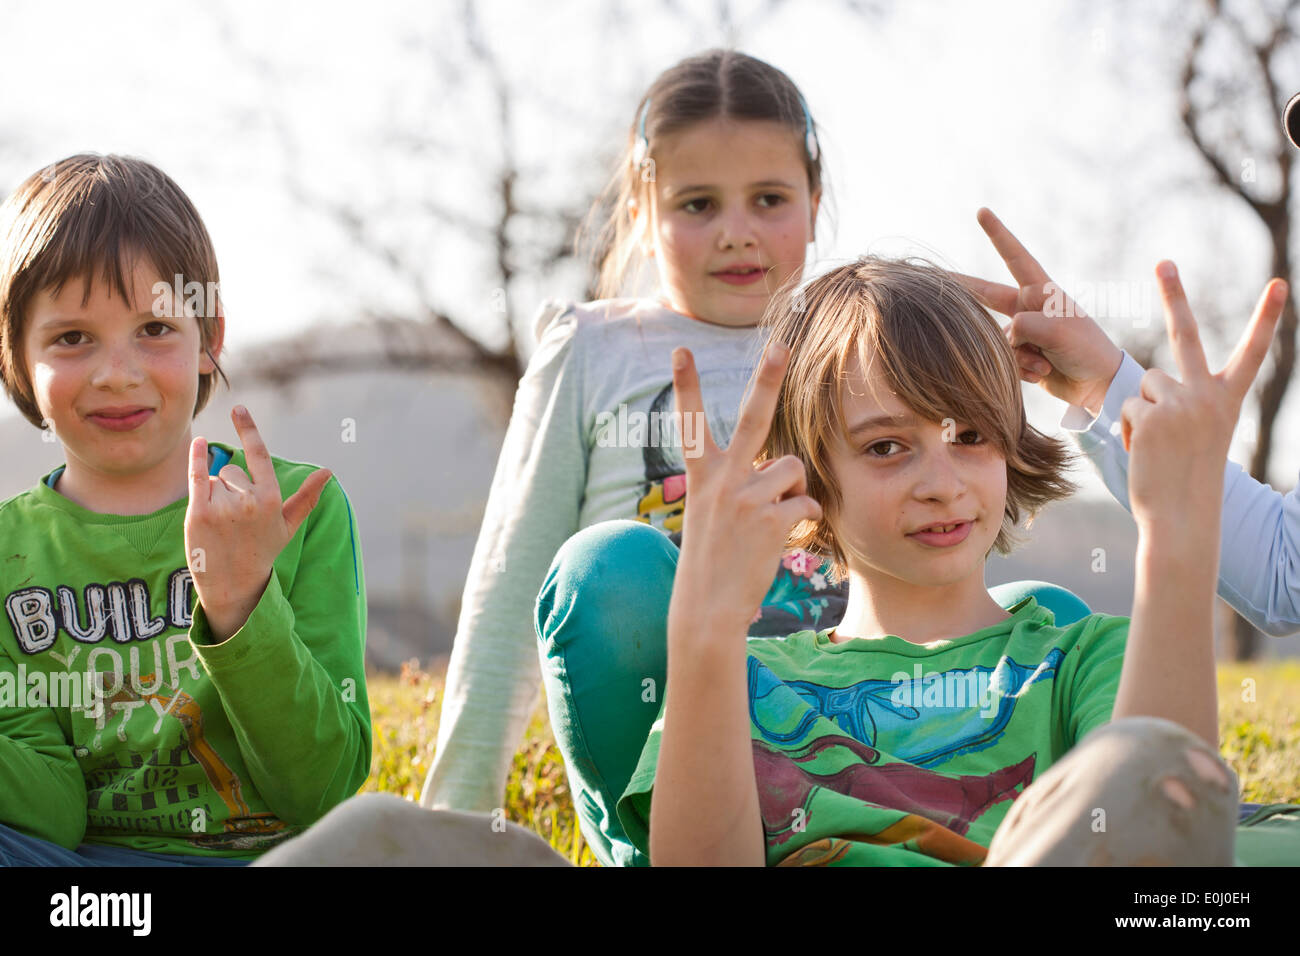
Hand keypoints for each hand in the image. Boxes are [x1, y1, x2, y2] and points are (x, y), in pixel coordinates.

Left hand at [185, 405, 332, 641]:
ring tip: (220, 524)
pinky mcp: (198, 514)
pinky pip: (196, 476)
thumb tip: (328, 472)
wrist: (233, 585)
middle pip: (231, 472)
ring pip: (214, 480)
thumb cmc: (262, 552)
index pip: (259, 456)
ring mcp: (222, 507)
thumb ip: (306, 497)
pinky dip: (196, 459)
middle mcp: (247, 500)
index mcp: (270, 499)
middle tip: (234, 520)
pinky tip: (197, 444)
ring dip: (214, 495)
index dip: (249, 430)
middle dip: (230, 488)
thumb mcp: (287, 525)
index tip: (239, 409)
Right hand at [668, 343, 821, 633]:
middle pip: (753, 417)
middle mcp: (722, 479)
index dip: (686, 386)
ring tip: (775, 518)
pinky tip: (784, 538)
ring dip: (794, 490)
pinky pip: (806, 504)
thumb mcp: (714, 515)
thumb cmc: (712, 563)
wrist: (707, 609)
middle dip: (767, 377)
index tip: (680, 351)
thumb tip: (784, 470)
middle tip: (781, 344)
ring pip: (793, 468)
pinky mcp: (771, 519)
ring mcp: (746, 497)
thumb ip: (741, 485)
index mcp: (702, 476)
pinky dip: (804, 519)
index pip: (692, 423)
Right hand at [954, 208, 1123, 415]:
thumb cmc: (1085, 349)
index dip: (997, 234)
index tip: (982, 212)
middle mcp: (1028, 307)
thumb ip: (1024, 326)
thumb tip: (1003, 334)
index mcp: (1040, 292)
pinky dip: (1020, 370)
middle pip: (985, 294)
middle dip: (961, 285)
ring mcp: (1023, 332)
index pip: (1014, 257)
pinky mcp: (1020, 355)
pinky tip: (1041, 373)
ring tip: (1045, 363)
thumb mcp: (1057, 331)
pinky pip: (1005, 360)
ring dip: (1019, 357)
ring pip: (997, 340)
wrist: (1098, 384)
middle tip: (933, 272)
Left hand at [1121, 262, 1286, 530]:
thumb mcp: (1195, 433)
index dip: (1265, 318)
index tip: (1279, 283)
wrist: (1182, 514)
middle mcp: (1209, 395)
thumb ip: (1183, 401)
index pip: (1251, 352)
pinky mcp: (1154, 413)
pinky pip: (1130, 407)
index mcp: (1227, 400)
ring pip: (1146, 383)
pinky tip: (1147, 451)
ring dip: (1145, 411)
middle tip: (1164, 262)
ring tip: (1159, 444)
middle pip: (1186, 334)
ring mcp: (1182, 402)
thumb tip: (1152, 379)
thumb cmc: (1186, 477)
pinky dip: (1132, 430)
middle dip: (1175, 295)